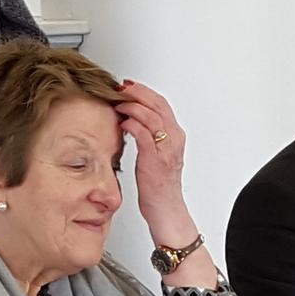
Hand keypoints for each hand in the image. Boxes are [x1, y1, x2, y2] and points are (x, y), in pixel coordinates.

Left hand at [114, 79, 189, 203]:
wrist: (166, 209)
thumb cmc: (159, 186)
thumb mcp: (157, 155)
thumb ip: (149, 137)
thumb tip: (132, 121)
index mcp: (175, 136)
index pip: (162, 104)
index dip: (145, 91)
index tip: (129, 86)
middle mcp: (174, 139)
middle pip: (158, 105)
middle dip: (138, 92)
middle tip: (121, 88)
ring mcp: (166, 149)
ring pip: (152, 116)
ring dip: (133, 106)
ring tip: (119, 103)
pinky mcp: (155, 160)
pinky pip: (144, 134)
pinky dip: (132, 124)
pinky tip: (122, 122)